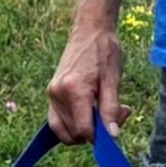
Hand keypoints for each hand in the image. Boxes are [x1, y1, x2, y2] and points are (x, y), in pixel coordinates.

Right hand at [47, 20, 125, 142]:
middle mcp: (57, 94)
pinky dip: (72, 125)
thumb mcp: (113, 79)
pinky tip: (89, 114)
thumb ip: (111, 109)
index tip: (115, 125)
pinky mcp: (51, 93)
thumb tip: (112, 136)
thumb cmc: (104, 51)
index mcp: (74, 90)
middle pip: (74, 132)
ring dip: (83, 130)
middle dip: (95, 132)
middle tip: (114, 113)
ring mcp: (51, 94)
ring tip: (101, 113)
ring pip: (64, 131)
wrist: (89, 30)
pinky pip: (57, 122)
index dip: (101, 136)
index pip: (83, 130)